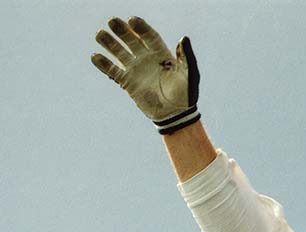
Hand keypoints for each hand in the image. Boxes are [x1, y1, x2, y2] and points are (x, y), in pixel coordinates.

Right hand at [91, 16, 199, 133]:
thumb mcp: (189, 75)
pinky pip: (113, 70)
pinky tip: (95, 56)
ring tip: (100, 35)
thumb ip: (186, 57)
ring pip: (119, 52)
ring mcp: (136, 69)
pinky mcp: (128, 82)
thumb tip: (184, 38)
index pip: (148, 36)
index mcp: (161, 54)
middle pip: (131, 40)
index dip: (140, 27)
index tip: (132, 20)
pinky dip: (104, 64)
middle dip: (122, 30)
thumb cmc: (186, 95)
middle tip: (112, 21)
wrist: (175, 115)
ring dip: (109, 43)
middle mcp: (146, 58)